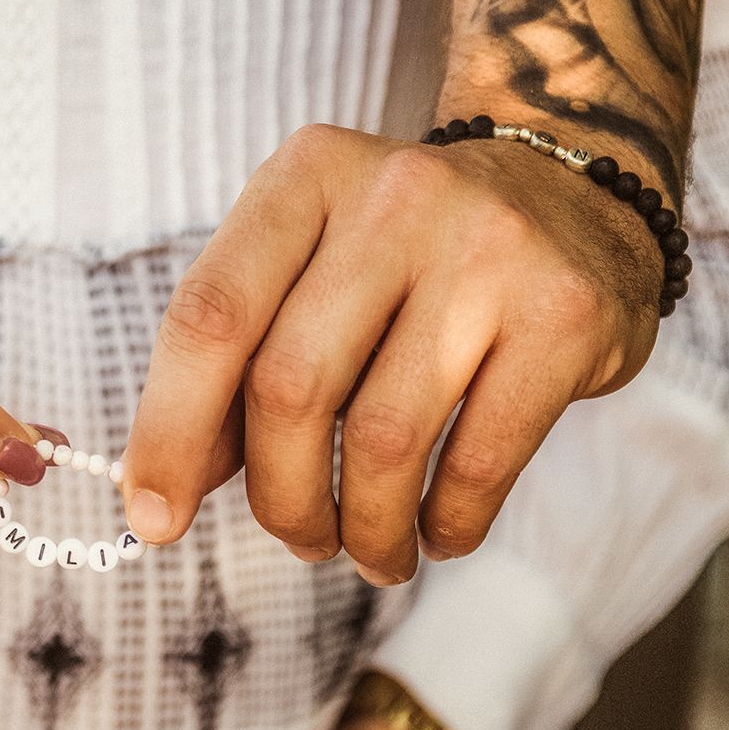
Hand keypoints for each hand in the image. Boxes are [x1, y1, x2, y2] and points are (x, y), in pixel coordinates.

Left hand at [119, 124, 661, 584]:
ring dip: (364, 527)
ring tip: (371, 552)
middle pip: (290, 387)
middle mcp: (395, 197)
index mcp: (307, 177)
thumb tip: (162, 491)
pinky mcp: (563, 315)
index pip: (210, 315)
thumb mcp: (310, 274)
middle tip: (300, 538)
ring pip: (382, 437)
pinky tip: (437, 533)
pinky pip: (478, 462)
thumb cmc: (409, 259)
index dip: (168, 429)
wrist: (576, 189)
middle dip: (281, 497)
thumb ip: (235, 370)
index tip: (152, 517)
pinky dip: (445, 524)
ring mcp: (489, 250)